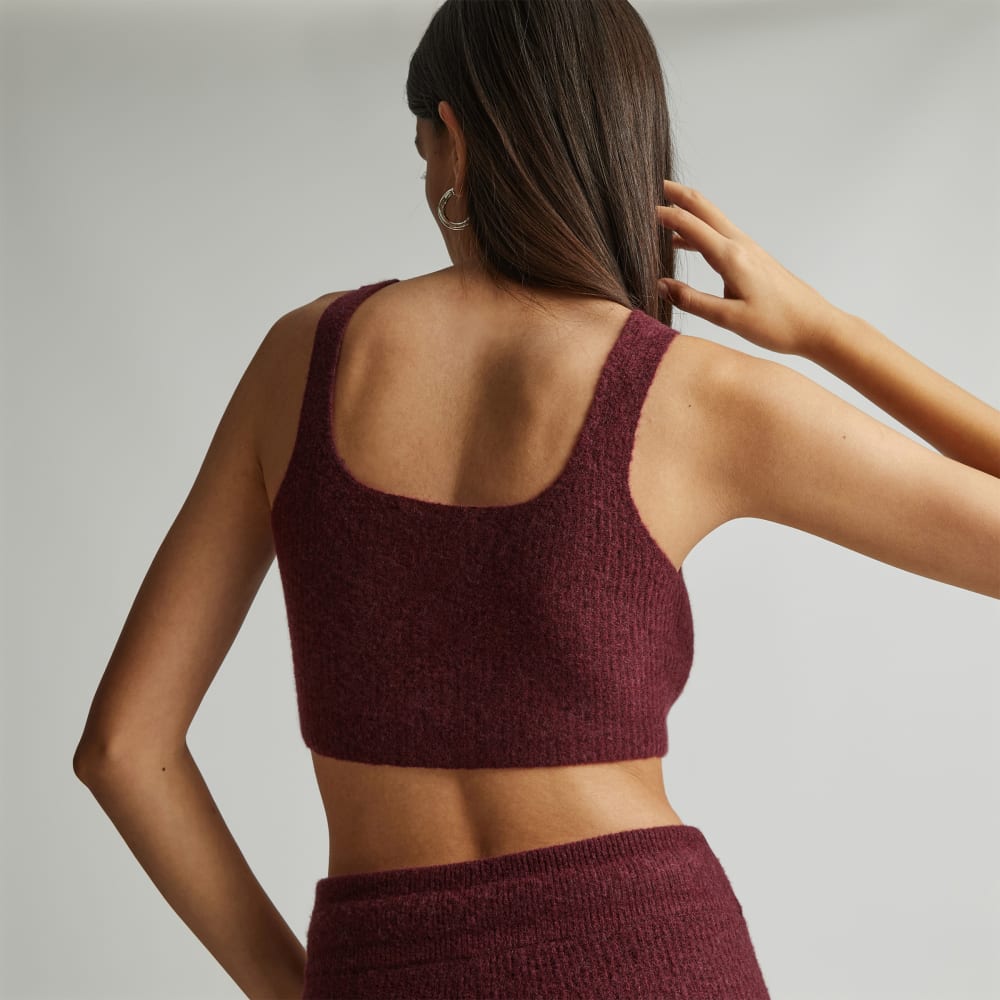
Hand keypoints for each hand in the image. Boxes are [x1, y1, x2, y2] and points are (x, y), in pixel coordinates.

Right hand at [656, 179, 841, 355]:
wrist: (815, 324)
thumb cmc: (777, 325)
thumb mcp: (729, 319)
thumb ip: (692, 300)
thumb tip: (661, 286)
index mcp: (731, 257)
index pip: (691, 226)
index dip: (666, 215)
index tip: (643, 208)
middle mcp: (740, 246)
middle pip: (705, 209)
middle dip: (679, 195)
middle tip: (655, 185)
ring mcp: (748, 249)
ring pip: (713, 219)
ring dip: (689, 210)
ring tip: (665, 208)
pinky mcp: (752, 257)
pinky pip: (720, 235)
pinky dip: (699, 230)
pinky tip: (685, 243)